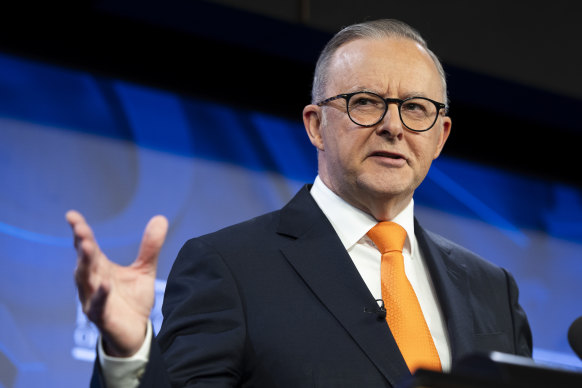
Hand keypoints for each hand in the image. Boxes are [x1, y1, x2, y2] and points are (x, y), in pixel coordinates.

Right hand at [67, 210, 168, 356]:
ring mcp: (93, 299)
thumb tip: (160, 218)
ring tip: (88, 247)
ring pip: (85, 280)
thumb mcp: (145, 270)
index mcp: (100, 268)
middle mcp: (92, 281)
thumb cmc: (133, 300)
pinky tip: (105, 285)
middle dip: (82, 245)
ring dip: (85, 264)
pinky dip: (100, 295)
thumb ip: (150, 247)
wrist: (136, 331)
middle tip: (80, 230)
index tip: (72, 215)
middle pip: (84, 261)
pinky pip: (98, 306)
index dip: (80, 231)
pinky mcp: (101, 317)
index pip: (88, 247)